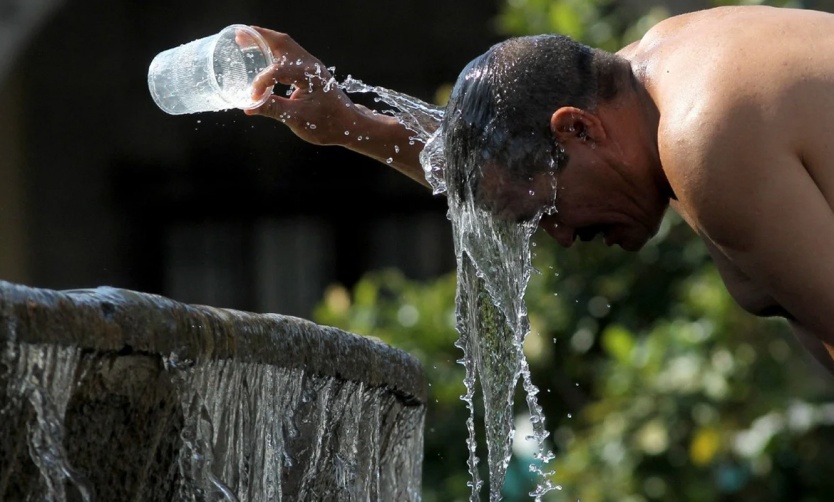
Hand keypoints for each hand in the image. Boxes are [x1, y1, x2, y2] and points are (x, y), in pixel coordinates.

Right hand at [244, 27, 357, 145]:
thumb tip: (249, 107)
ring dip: (266, 41)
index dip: (262, 82)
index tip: (253, 97)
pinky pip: (290, 53)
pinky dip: (274, 50)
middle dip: (259, 38)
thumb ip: (273, 109)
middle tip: (239, 37)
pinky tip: (263, 55)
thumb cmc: (327, 123)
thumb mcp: (298, 119)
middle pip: (282, 42)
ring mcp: (312, 66)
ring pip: (286, 45)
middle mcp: (311, 65)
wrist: (348, 125)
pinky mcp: (310, 71)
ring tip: (246, 40)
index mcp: (309, 75)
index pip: (278, 70)